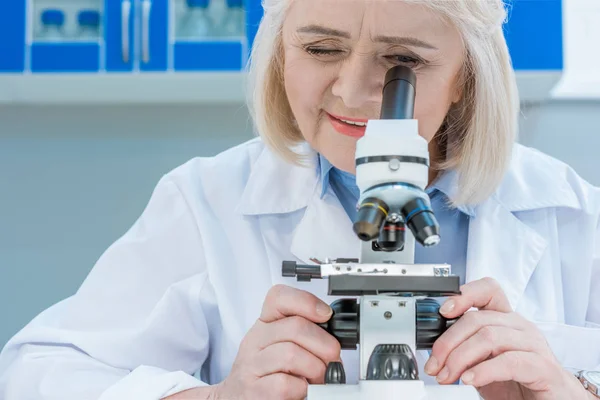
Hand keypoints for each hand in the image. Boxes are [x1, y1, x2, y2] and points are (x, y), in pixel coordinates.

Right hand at [210, 284, 340, 399]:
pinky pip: (284, 384)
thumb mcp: (283, 346)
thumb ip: (303, 335)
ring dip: (315, 369)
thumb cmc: (268, 375)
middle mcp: (255, 340)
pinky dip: (301, 389)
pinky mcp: (253, 391)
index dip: (307, 302)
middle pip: (295, 327)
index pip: (279, 297)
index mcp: (265, 324)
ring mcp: (251, 366)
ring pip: (291, 354)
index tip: (325, 315)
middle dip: (324, 345)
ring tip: (316, 378)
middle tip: (330, 360)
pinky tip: (300, 390)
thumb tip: (334, 337)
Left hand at [424, 277, 588, 399]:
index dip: (464, 295)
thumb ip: (465, 348)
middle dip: (448, 343)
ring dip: (460, 358)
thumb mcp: (483, 360)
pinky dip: (485, 370)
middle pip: (477, 320)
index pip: (487, 290)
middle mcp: (520, 327)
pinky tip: (470, 379)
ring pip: (489, 337)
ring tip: (447, 376)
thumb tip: (435, 348)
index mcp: (506, 320)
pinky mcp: (544, 368)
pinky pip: (510, 361)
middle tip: (434, 365)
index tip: (442, 312)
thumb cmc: (517, 382)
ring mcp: (534, 345)